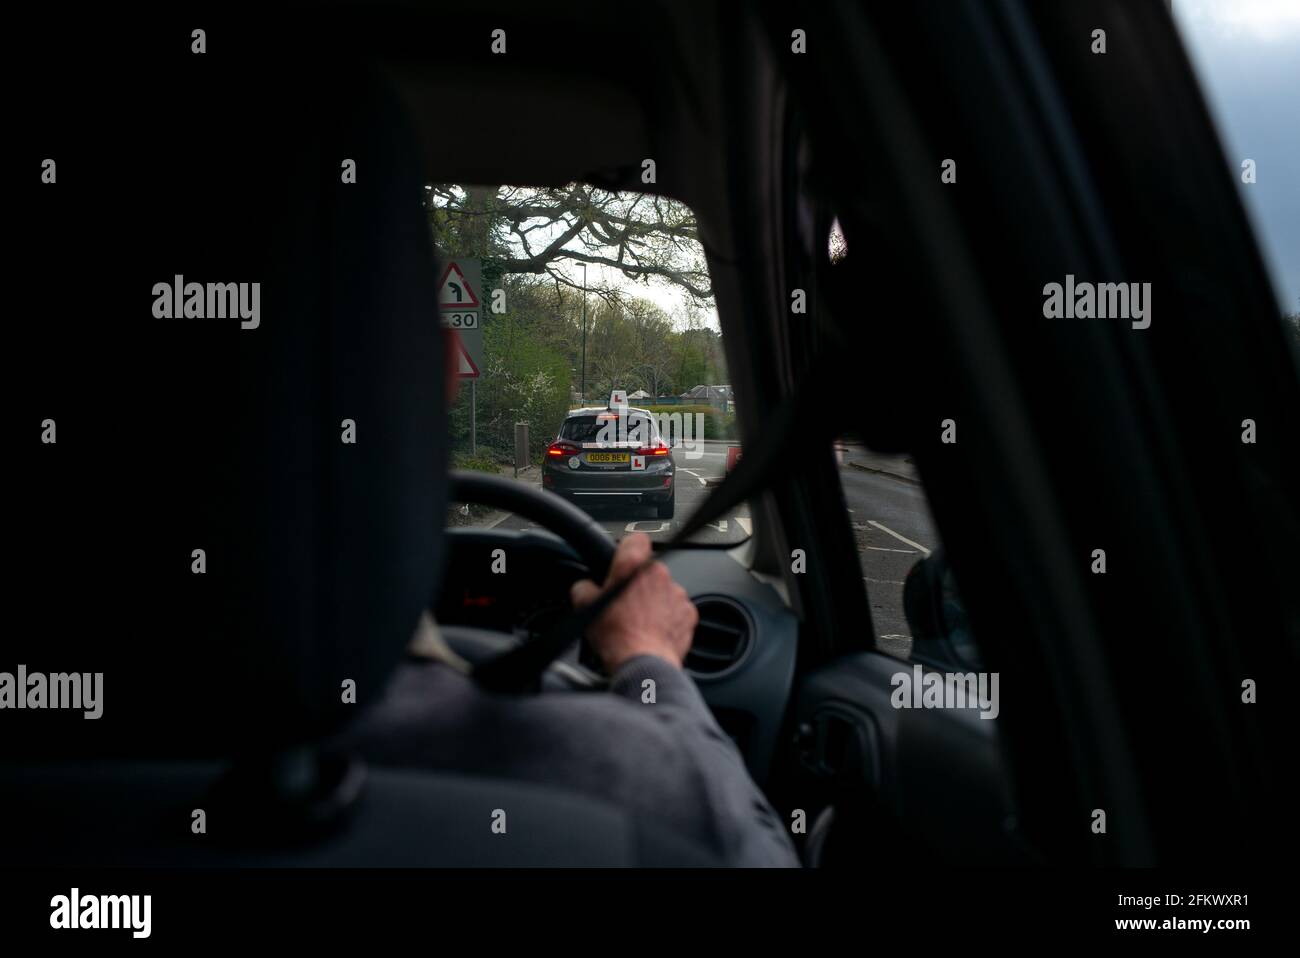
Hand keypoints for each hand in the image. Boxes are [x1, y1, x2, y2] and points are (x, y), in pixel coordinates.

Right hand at [569, 532, 698, 671]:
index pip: (636, 538)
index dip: (628, 548)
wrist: (643, 662)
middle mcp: (659, 574)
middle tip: (625, 603)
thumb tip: (585, 587)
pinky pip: (677, 609)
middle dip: (639, 583)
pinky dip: (668, 618)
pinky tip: (653, 631)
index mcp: (634, 565)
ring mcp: (677, 593)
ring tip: (639, 622)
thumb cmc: (617, 636)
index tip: (624, 560)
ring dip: (654, 601)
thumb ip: (584, 587)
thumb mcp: (585, 607)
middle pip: (649, 569)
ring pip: (664, 590)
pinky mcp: (689, 612)